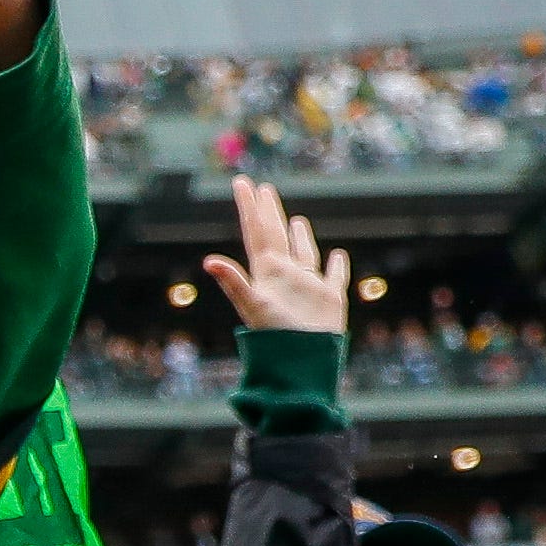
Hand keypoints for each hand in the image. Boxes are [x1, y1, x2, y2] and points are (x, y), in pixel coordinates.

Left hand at [198, 174, 349, 334]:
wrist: (300, 363)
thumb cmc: (275, 336)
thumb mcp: (252, 305)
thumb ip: (233, 281)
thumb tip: (208, 260)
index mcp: (266, 272)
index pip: (256, 231)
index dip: (249, 207)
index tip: (242, 183)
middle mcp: (284, 275)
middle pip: (275, 236)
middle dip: (268, 212)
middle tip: (263, 188)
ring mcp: (306, 286)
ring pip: (303, 254)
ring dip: (299, 236)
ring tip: (296, 219)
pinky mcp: (328, 299)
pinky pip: (333, 276)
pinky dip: (337, 265)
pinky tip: (338, 254)